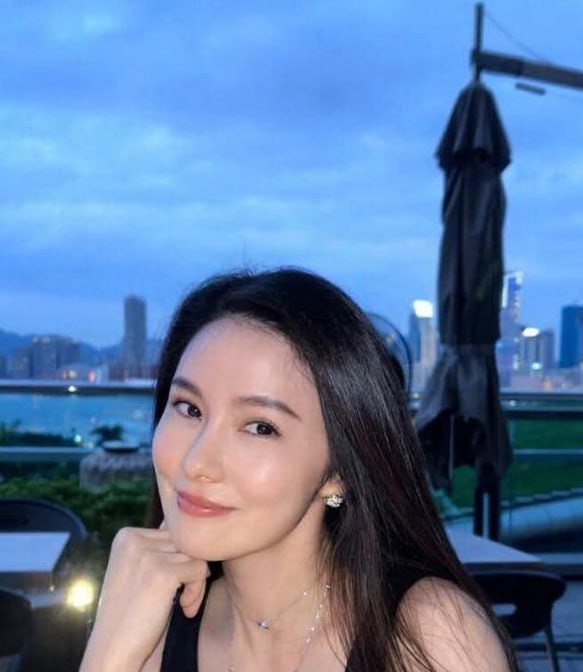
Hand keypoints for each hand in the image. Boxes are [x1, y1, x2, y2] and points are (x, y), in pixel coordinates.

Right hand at [80, 524, 207, 671]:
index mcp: (125, 535)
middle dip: (189, 570)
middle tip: (180, 599)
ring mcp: (146, 554)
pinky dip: (198, 591)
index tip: (170, 587)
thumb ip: (159, 546)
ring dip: (195, 583)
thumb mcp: (140, 570)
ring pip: (196, 554)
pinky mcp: (162, 572)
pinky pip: (201, 569)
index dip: (179, 560)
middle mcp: (133, 538)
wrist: (114, 652)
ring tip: (181, 604)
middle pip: (186, 542)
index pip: (173, 532)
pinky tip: (183, 609)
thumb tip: (185, 520)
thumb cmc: (132, 615)